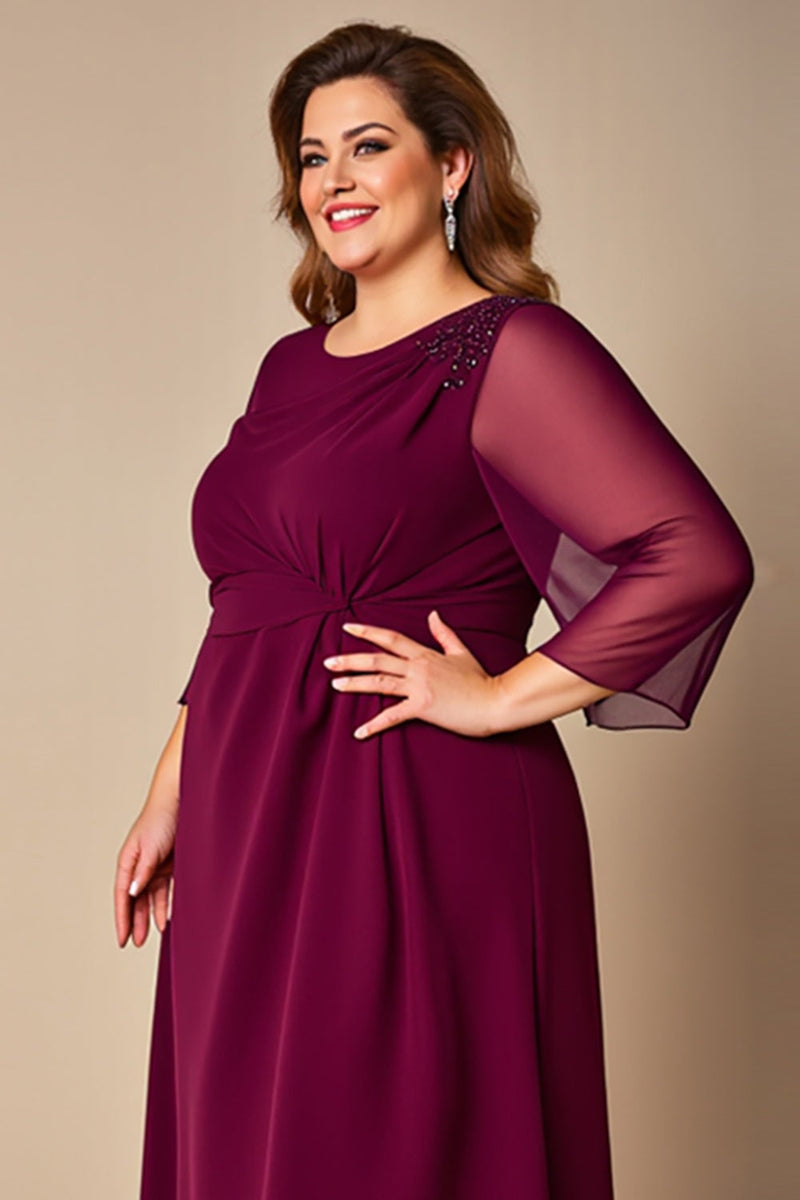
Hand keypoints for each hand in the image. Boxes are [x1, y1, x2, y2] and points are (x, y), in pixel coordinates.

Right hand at [114, 801, 177, 948]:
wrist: (181, 799)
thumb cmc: (161, 819)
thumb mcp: (150, 848)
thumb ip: (142, 871)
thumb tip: (131, 893)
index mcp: (128, 860)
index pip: (121, 895)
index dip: (121, 918)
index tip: (122, 939)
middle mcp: (140, 865)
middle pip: (135, 899)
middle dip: (135, 921)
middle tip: (135, 942)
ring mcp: (156, 865)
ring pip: (151, 896)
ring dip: (152, 914)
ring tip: (156, 933)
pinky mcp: (172, 864)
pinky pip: (168, 889)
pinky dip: (168, 902)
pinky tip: (170, 915)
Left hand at [322, 609, 501, 739]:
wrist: (495, 702)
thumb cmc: (481, 681)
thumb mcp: (461, 652)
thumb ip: (444, 634)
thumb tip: (432, 614)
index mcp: (425, 654)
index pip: (390, 638)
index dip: (368, 632)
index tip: (347, 627)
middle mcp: (418, 668)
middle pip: (377, 660)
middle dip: (351, 659)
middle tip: (328, 662)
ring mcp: (419, 687)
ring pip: (379, 683)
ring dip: (355, 684)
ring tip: (335, 685)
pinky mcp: (423, 707)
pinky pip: (393, 716)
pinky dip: (374, 725)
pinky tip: (359, 732)